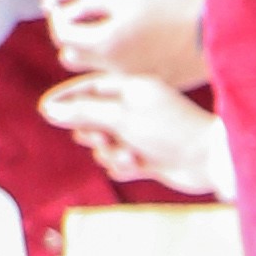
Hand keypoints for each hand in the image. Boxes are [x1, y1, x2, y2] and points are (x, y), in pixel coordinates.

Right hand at [40, 70, 224, 194]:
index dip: (67, 98)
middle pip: (92, 118)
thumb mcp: (122, 116)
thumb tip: (51, 110)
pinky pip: (119, 163)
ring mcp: (142, 135)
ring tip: (129, 156)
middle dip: (91, 131)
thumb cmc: (170, 130)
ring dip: (109, 153)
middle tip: (101, 137)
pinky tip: (137, 167)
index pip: (89, 88)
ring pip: (104, 144)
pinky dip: (123, 167)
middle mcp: (136, 110)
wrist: (209, 160)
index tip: (45, 109)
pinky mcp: (148, 159)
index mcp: (133, 89)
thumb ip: (85, 112)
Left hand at [44, 0, 204, 88]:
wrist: (223, 36)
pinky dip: (116, 65)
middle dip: (77, 36)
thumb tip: (47, 5)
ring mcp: (130, 81)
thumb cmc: (174, 8)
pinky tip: (137, 49)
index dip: (64, 15)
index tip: (80, 7)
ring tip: (117, 37)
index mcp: (106, 42)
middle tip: (98, 20)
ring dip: (94, 53)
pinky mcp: (146, 87)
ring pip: (91, 69)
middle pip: (70, 53)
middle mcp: (113, 68)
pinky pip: (114, 78)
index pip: (60, 31)